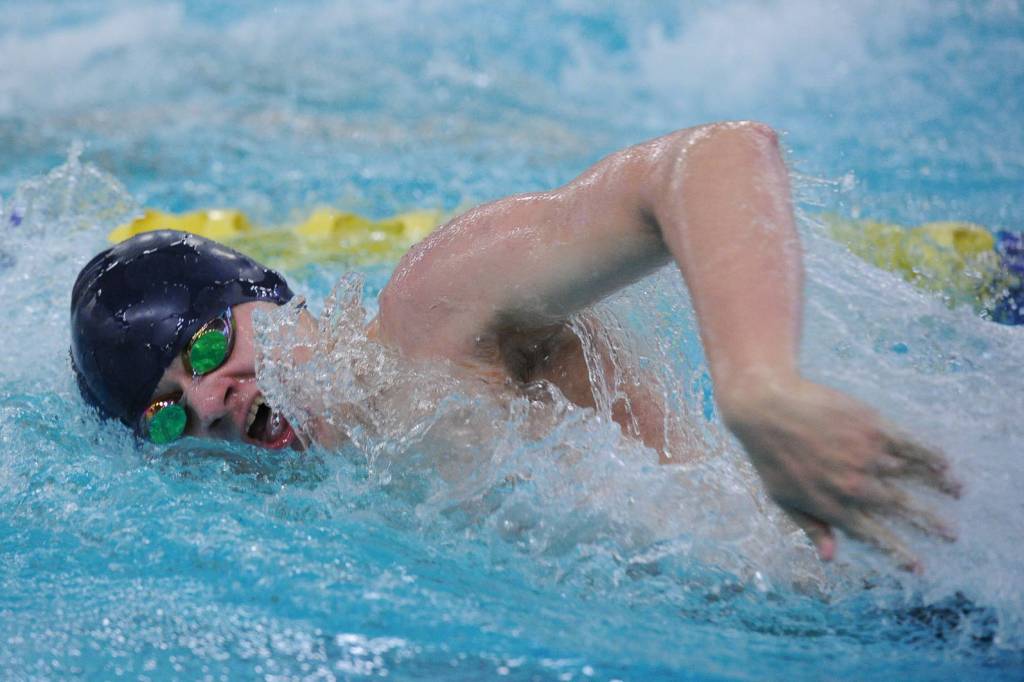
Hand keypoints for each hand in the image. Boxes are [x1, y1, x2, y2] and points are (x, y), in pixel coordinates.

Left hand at [719, 372, 960, 569]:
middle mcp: (855, 486)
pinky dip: (929, 454)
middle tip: (951, 533)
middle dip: (930, 523)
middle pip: (901, 507)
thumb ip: (811, 526)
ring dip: (939, 486)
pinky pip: (910, 445)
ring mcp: (866, 456)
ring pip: (911, 476)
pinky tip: (943, 462)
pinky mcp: (872, 428)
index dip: (900, 552)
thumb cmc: (770, 456)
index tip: (919, 566)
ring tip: (958, 491)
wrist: (766, 408)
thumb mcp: (783, 499)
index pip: (875, 535)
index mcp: (833, 507)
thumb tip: (829, 557)